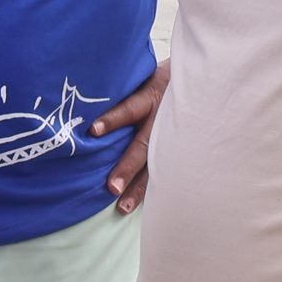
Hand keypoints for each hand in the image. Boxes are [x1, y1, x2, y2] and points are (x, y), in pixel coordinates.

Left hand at [91, 59, 168, 212]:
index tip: (94, 131)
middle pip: (144, 145)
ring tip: (124, 206)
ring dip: (139, 187)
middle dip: (128, 167)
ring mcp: (172, 134)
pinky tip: (138, 205)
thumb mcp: (143, 75)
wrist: (199, 80)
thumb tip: (83, 99)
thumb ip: (121, 87)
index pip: (130, 109)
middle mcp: (163, 118)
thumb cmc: (158, 78)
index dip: (113, 119)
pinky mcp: (177, 146)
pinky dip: (151, 188)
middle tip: (112, 187)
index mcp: (151, 96)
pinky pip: (166, 170)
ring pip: (156, 164)